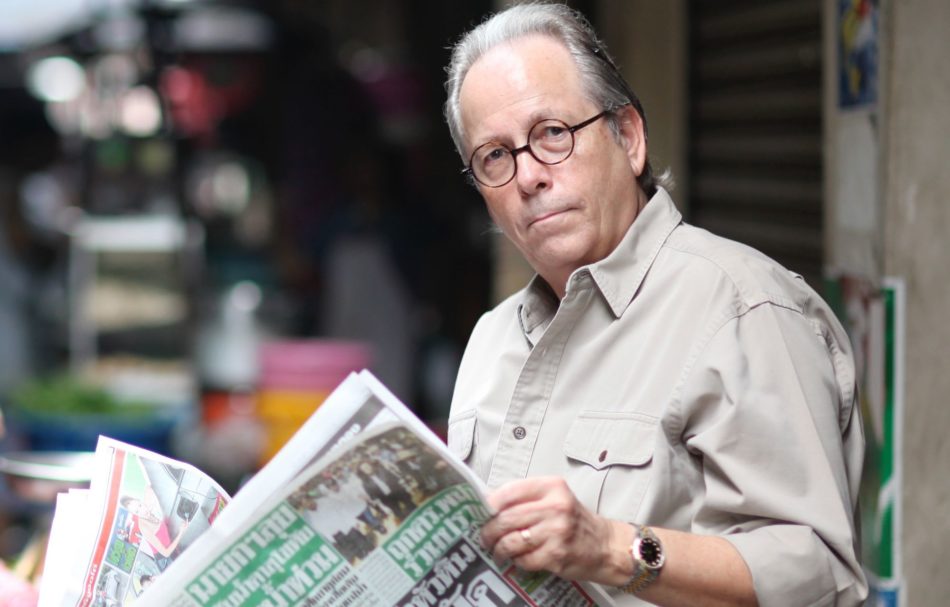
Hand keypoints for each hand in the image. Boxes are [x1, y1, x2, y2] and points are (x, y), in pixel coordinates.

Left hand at [480, 476, 631, 584]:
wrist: (605, 545)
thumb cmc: (575, 521)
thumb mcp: (555, 498)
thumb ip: (527, 498)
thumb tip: (490, 504)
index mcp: (552, 487)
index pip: (510, 491)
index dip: (489, 504)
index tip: (481, 512)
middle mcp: (555, 507)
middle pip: (506, 518)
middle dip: (489, 530)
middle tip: (485, 536)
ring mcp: (556, 532)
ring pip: (511, 541)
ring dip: (499, 548)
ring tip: (498, 550)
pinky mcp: (556, 555)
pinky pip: (523, 559)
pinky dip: (517, 561)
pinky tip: (519, 559)